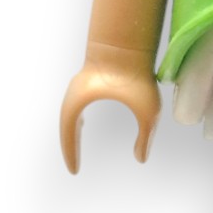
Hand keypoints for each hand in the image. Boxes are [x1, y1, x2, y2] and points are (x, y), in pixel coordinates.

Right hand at [59, 42, 161, 169]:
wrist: (130, 41)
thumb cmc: (138, 76)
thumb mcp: (147, 111)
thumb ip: (145, 136)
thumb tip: (141, 158)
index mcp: (78, 103)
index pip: (68, 134)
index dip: (71, 153)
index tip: (75, 171)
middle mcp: (74, 94)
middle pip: (65, 125)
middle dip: (68, 144)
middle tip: (73, 163)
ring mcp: (79, 85)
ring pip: (69, 114)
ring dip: (71, 130)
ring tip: (75, 144)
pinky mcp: (87, 79)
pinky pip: (76, 104)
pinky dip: (77, 117)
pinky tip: (84, 123)